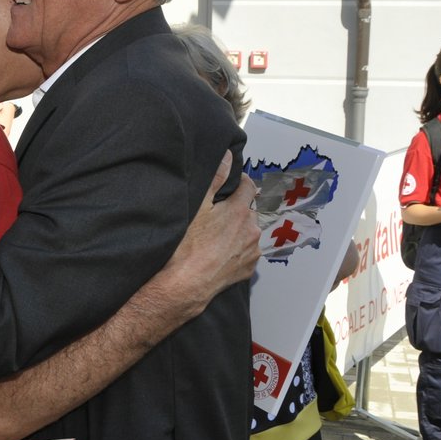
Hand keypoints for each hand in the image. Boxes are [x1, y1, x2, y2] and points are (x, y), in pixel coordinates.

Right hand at [168, 152, 261, 296]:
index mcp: (240, 211)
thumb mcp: (198, 206)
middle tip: (218, 214)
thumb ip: (216, 178)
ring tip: (218, 236)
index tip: (233, 183)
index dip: (241, 182)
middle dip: (238, 209)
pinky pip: (247, 252)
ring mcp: (252, 250)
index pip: (249, 186)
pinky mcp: (249, 269)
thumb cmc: (188, 246)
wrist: (187, 284)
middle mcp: (252, 229)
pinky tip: (221, 252)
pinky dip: (239, 249)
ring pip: (249, 232)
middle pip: (249, 210)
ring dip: (239, 230)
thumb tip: (227, 156)